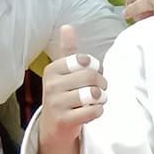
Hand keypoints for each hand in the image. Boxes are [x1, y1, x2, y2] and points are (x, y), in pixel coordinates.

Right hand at [40, 24, 107, 143]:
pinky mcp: (64, 120)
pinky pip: (93, 111)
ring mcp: (56, 103)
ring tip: (95, 101)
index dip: (95, 68)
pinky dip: (98, 112)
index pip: (84, 61)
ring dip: (101, 99)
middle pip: (91, 77)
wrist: (53, 128)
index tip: (92, 74)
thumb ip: (68, 51)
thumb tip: (67, 26)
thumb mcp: (63, 72)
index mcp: (52, 69)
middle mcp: (51, 85)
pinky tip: (90, 113)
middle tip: (99, 90)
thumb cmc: (63, 96)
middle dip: (102, 84)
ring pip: (93, 94)